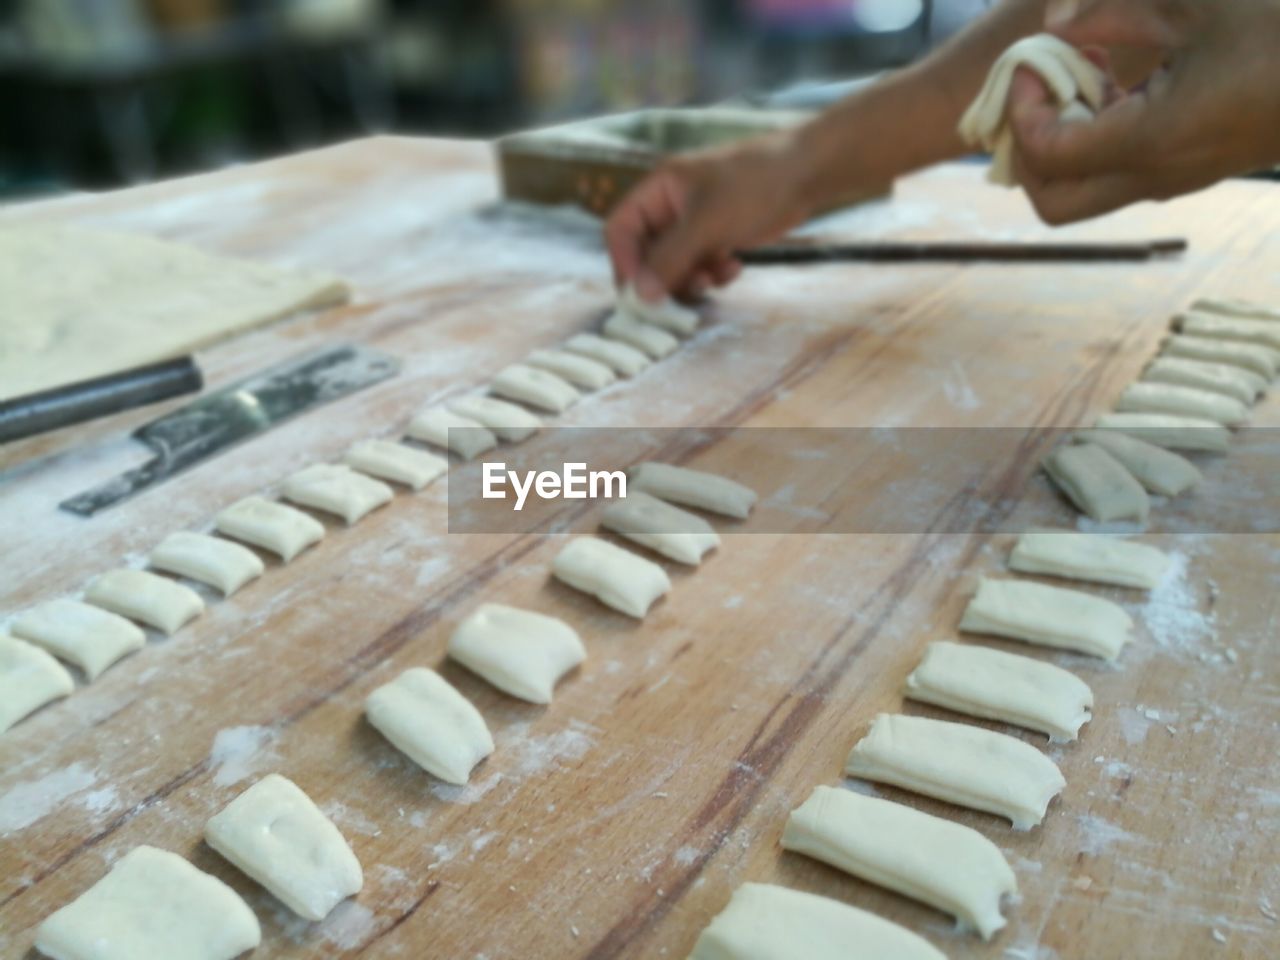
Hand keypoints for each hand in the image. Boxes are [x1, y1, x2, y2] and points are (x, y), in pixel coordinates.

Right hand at [604, 131, 814, 300]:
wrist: (808, 173)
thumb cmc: (755, 184)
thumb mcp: (707, 223)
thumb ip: (671, 259)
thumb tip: (640, 295)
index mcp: (659, 189)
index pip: (621, 229)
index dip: (625, 262)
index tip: (641, 293)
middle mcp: (671, 206)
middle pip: (646, 253)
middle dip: (663, 277)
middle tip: (679, 299)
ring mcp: (696, 222)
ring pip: (675, 264)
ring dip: (690, 279)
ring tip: (714, 278)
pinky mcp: (718, 235)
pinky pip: (701, 265)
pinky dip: (713, 274)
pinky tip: (734, 268)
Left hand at [1007, 0, 1279, 223]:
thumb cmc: (1278, 31)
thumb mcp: (1194, 4)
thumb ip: (1113, 11)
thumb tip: (1053, 22)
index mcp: (1151, 141)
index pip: (1046, 155)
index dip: (1021, 111)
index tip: (1032, 62)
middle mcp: (1153, 176)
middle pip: (1051, 202)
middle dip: (1027, 150)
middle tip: (1040, 87)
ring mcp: (1169, 181)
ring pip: (1079, 194)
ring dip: (1060, 143)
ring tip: (1082, 74)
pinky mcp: (1183, 171)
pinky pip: (1113, 175)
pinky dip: (1092, 140)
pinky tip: (1115, 82)